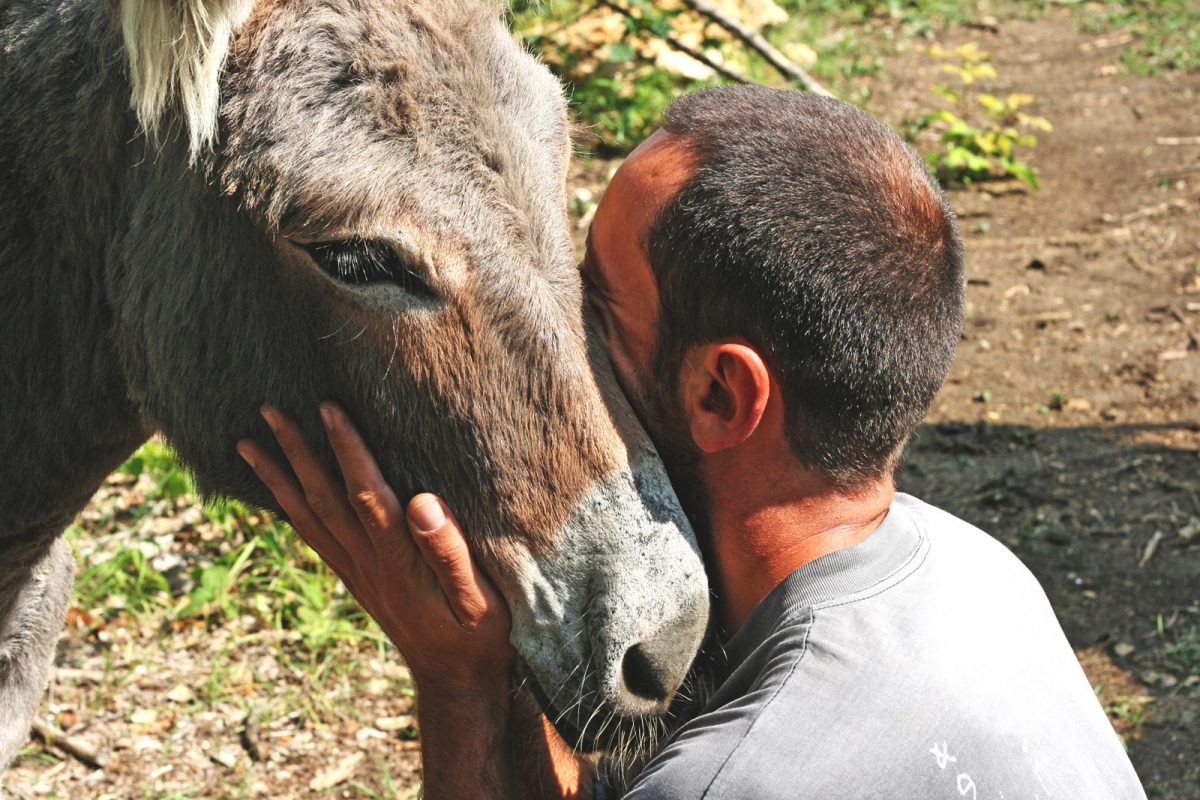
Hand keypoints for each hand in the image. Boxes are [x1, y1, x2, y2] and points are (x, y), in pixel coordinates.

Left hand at [236, 402, 514, 694]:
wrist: (456, 685)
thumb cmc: (480, 639)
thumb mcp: (481, 601)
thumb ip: (451, 553)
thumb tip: (421, 500)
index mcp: (399, 562)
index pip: (366, 495)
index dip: (348, 449)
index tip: (329, 408)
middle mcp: (369, 565)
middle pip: (323, 499)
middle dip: (296, 451)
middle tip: (269, 409)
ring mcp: (358, 573)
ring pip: (309, 517)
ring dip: (278, 477)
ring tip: (246, 443)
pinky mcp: (357, 579)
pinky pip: (313, 537)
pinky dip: (289, 507)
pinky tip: (278, 489)